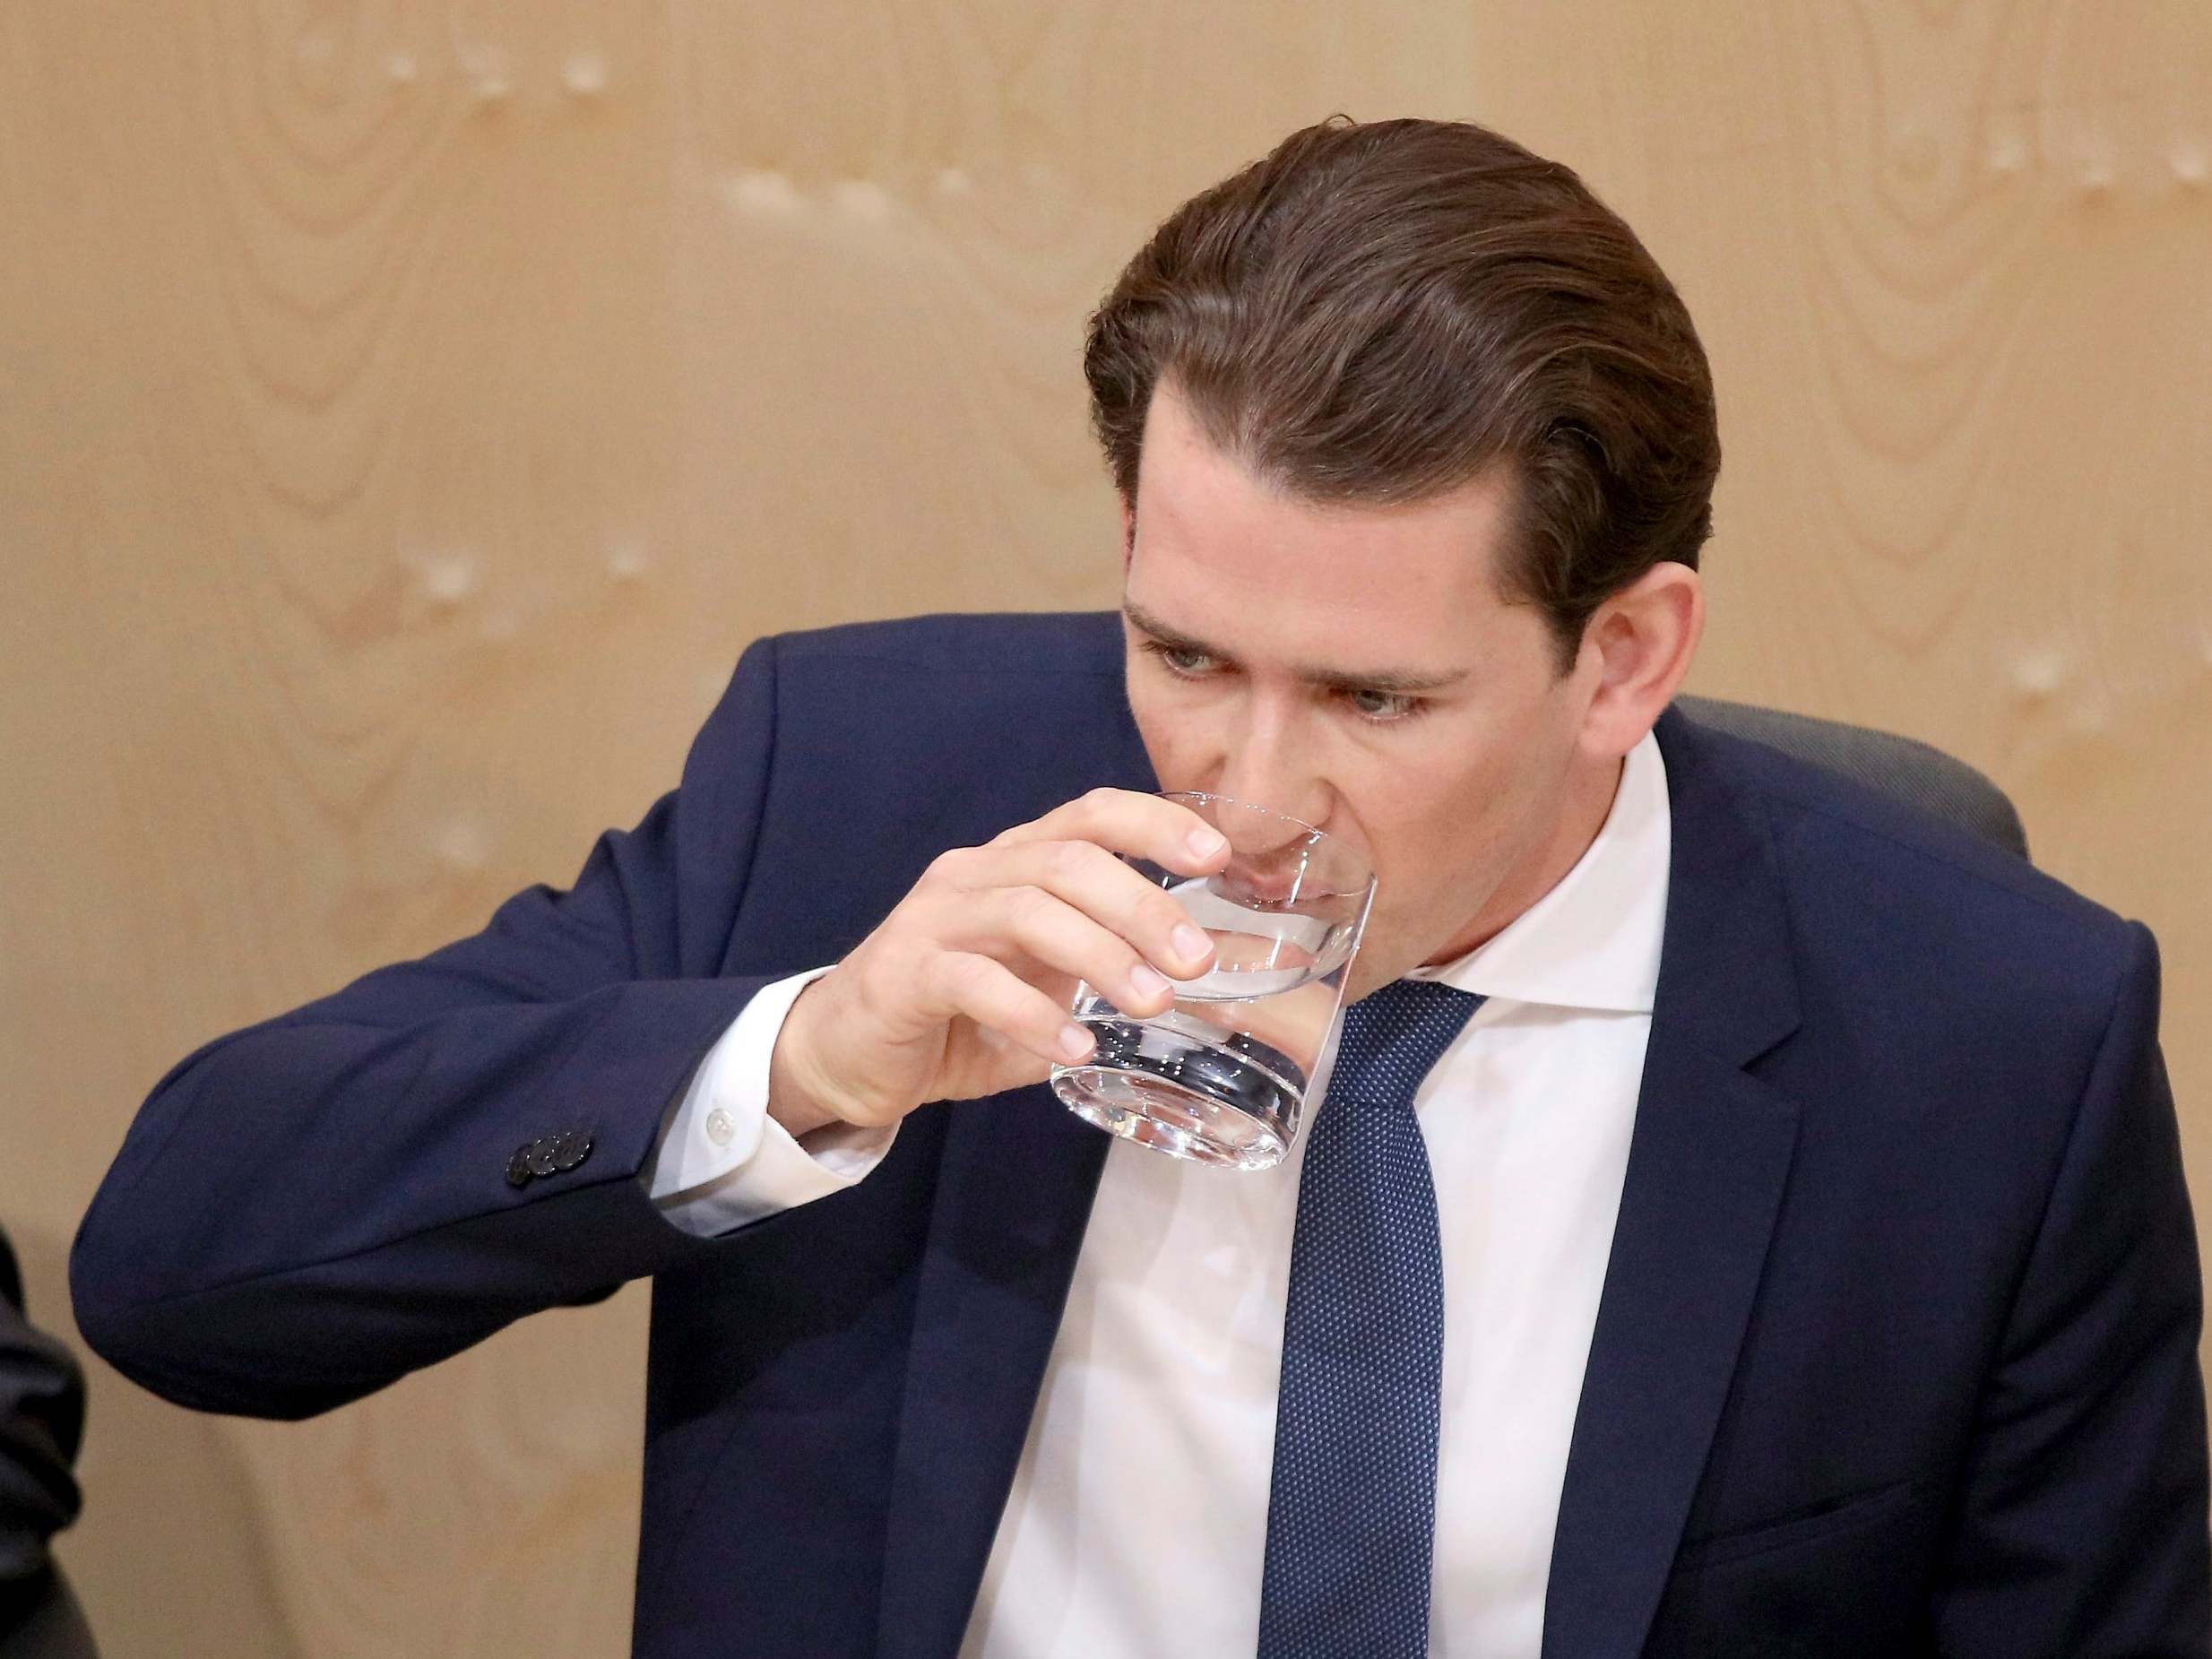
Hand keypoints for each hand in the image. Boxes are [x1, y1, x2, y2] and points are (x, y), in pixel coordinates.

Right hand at [767, 789, 1228, 1133]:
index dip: (1154, 823)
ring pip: (1028, 911)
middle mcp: (975, 874)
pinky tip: (1074, 1048)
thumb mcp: (1047, 984)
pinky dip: (1032, 1014)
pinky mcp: (903, 974)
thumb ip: (1109, 972)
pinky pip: (974, 981)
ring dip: (1100, 955)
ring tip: (1151, 1002)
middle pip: (1069, 861)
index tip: (1216, 856)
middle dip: (1142, 905)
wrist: (847, 1055)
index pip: (1089, 814)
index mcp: (1015, 864)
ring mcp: (933, 919)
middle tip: (1195, 960)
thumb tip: (1210, 980)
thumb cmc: (958, 1016)